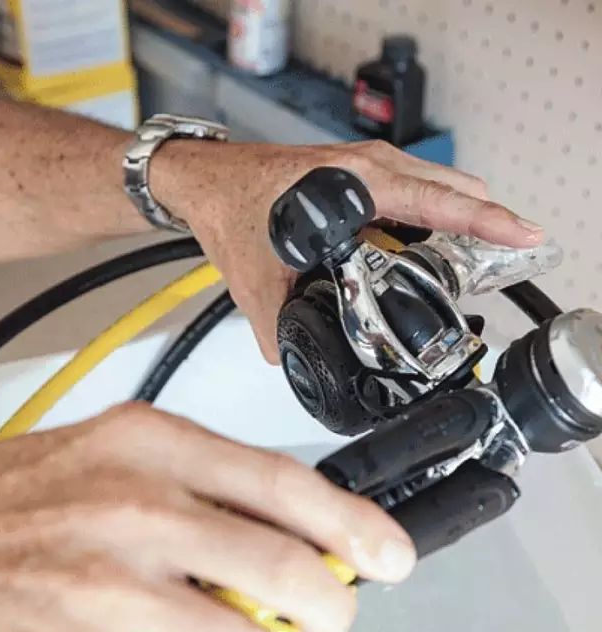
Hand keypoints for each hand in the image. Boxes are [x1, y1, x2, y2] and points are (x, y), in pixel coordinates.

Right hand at [0, 404, 414, 631]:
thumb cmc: (22, 497)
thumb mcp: (115, 456)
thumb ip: (205, 487)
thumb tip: (294, 534)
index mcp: (153, 447)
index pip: (285, 483)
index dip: (354, 525)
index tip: (390, 555)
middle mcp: (138, 511)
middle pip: (286, 571)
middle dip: (331, 609)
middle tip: (329, 618)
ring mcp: (113, 587)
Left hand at [159, 139, 543, 361]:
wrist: (206, 180)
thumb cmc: (230, 207)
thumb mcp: (256, 281)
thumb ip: (276, 331)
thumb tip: (292, 365)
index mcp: (354, 185)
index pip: (438, 202)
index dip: (487, 223)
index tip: (523, 238)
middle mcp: (368, 168)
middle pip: (453, 192)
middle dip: (483, 228)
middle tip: (500, 265)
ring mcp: (367, 167)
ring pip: (437, 189)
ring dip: (460, 221)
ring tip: (472, 262)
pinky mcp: (360, 176)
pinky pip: (414, 193)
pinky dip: (431, 217)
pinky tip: (427, 247)